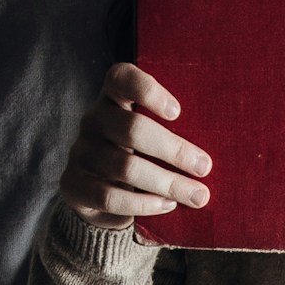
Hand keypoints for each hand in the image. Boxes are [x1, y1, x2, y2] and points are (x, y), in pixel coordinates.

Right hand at [60, 63, 210, 225]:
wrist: (99, 198)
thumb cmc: (139, 157)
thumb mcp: (152, 138)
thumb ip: (174, 134)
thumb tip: (210, 157)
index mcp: (113, 99)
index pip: (121, 78)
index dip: (147, 90)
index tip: (177, 112)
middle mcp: (93, 120)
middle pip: (132, 129)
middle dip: (173, 149)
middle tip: (204, 167)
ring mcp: (81, 152)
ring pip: (125, 166)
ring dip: (166, 182)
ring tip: (196, 195)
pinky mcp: (74, 184)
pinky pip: (110, 195)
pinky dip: (143, 203)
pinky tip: (168, 205)